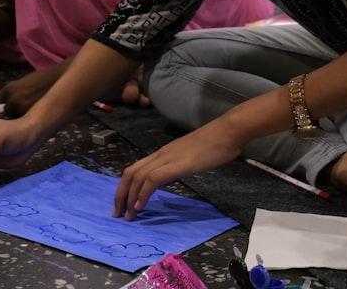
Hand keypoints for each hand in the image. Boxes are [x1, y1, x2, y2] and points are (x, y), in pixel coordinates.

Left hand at [0, 65, 65, 116]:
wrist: (60, 79)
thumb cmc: (43, 77)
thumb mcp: (24, 80)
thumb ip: (14, 90)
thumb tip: (9, 98)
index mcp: (10, 88)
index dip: (6, 99)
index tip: (10, 99)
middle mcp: (13, 100)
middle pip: (7, 110)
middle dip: (13, 109)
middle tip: (23, 105)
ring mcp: (22, 110)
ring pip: (16, 117)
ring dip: (21, 115)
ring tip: (31, 110)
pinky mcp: (31, 116)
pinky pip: (26, 121)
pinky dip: (29, 119)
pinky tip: (36, 113)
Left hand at [113, 122, 242, 220]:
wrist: (228, 132)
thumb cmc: (214, 145)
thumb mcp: (189, 160)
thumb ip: (175, 169)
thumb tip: (165, 181)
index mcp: (163, 154)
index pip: (135, 169)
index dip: (125, 188)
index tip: (123, 205)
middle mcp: (160, 155)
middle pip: (130, 173)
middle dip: (121, 195)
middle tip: (118, 214)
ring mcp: (168, 158)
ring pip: (138, 176)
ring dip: (130, 198)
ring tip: (129, 215)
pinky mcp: (177, 164)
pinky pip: (153, 179)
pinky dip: (143, 193)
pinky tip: (141, 206)